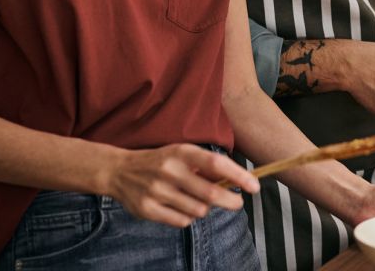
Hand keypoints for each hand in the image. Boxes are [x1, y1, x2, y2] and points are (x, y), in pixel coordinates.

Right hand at [106, 144, 258, 227]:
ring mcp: (157, 192)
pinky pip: (182, 221)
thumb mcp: (181, 153)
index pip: (216, 164)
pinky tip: (181, 207)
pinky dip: (188, 217)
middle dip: (230, 201)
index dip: (238, 176)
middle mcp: (169, 171)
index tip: (254, 186)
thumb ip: (206, 166)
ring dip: (205, 208)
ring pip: (198, 210)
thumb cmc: (161, 161)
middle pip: (210, 193)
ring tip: (198, 200)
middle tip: (237, 203)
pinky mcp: (148, 210)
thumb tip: (238, 180)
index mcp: (181, 152)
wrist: (120, 171)